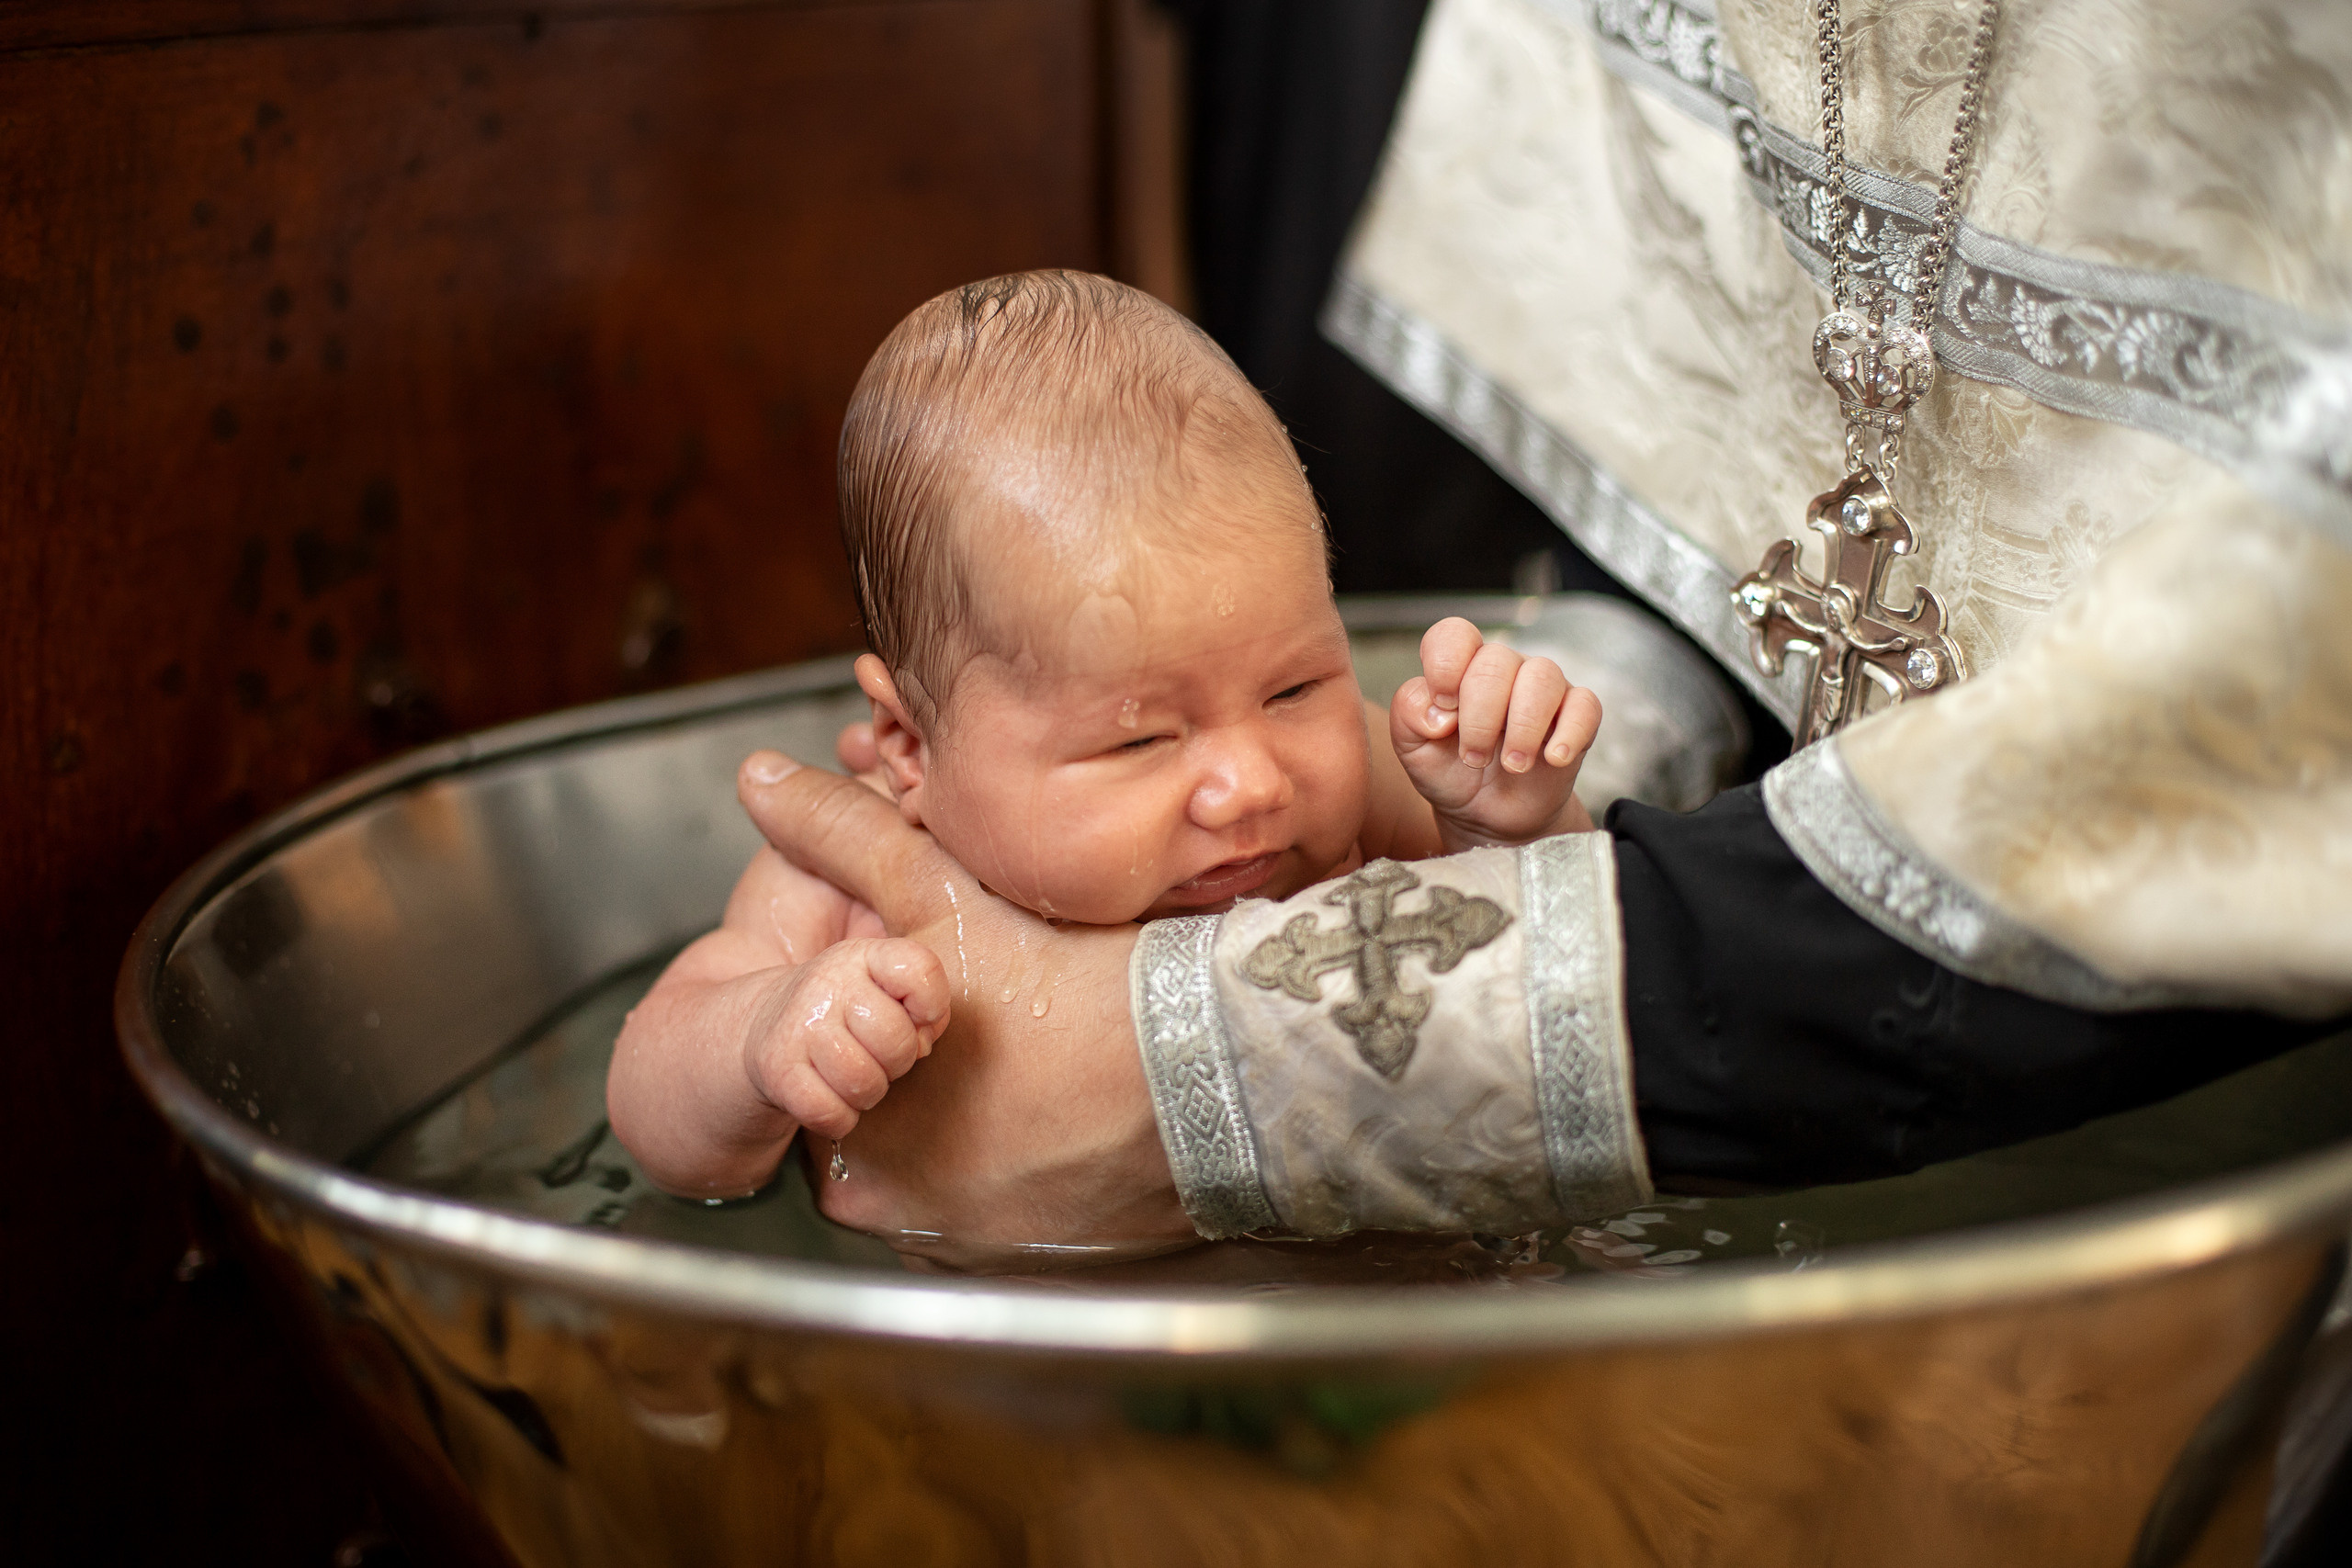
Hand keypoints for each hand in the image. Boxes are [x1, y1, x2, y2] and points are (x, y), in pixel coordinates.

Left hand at [733, 751, 1192, 1267]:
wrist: (1214, 1071)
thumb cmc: (1074, 986)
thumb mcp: (941, 892)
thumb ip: (842, 839)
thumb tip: (762, 781)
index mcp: (846, 1135)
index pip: (818, 1078)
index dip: (864, 1025)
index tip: (921, 998)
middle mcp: (893, 1212)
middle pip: (877, 1129)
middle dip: (915, 1078)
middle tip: (986, 1023)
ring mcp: (967, 1245)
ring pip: (942, 1170)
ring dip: (971, 1125)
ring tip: (1030, 1060)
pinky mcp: (1039, 1262)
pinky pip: (1006, 1208)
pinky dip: (1025, 1165)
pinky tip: (1065, 1110)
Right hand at [744, 938, 948, 1141]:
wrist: (764, 1027)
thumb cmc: (846, 1013)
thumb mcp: (883, 990)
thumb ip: (923, 1007)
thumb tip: (922, 1044)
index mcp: (862, 956)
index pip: (918, 968)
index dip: (932, 1004)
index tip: (919, 1019)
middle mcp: (827, 984)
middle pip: (896, 1039)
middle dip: (899, 1062)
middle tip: (879, 1057)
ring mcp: (799, 1026)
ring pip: (864, 1082)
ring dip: (869, 1093)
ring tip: (855, 1077)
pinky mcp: (778, 1070)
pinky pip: (831, 1113)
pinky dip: (841, 1119)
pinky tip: (832, 1100)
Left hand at [1391, 617, 1598, 848]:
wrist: (1486, 815)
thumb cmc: (1449, 771)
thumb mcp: (1411, 747)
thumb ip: (1408, 714)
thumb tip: (1438, 712)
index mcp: (1460, 666)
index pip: (1454, 634)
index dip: (1445, 666)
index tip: (1443, 709)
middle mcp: (1503, 668)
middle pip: (1496, 662)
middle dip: (1480, 717)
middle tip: (1473, 758)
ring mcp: (1543, 689)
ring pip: (1542, 677)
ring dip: (1522, 727)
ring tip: (1511, 765)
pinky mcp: (1577, 715)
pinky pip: (1585, 705)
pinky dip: (1570, 733)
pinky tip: (1553, 759)